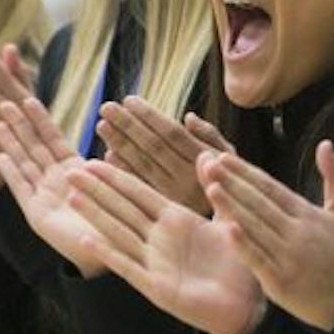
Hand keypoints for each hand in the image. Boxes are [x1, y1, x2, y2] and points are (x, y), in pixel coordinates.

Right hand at [0, 95, 106, 277]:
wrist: (110, 254)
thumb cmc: (118, 222)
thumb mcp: (117, 190)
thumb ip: (114, 170)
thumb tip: (115, 149)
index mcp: (76, 171)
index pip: (54, 139)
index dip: (41, 120)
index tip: (29, 98)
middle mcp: (56, 180)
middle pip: (34, 147)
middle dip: (20, 125)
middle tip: (4, 102)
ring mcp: (44, 196)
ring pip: (24, 163)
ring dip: (11, 144)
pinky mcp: (37, 214)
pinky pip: (22, 189)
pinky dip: (11, 173)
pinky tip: (0, 157)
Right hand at [67, 158, 264, 333]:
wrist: (246, 304)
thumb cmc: (238, 264)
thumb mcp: (229, 220)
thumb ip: (215, 190)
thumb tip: (207, 155)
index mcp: (176, 220)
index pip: (140, 193)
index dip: (117, 176)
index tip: (93, 159)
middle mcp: (160, 238)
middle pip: (122, 208)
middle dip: (97, 190)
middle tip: (70, 171)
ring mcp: (155, 262)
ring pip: (118, 232)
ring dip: (95, 214)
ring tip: (72, 196)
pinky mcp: (156, 287)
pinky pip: (127, 266)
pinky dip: (107, 252)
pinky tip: (86, 239)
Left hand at [96, 97, 231, 214]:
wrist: (231, 235)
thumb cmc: (232, 188)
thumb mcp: (231, 161)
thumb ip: (210, 137)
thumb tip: (187, 117)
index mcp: (204, 162)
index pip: (172, 133)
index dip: (149, 116)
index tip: (128, 99)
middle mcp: (188, 180)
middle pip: (152, 147)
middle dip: (128, 125)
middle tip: (106, 107)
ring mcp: (173, 198)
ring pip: (141, 166)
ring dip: (120, 145)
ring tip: (102, 126)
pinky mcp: (162, 214)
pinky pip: (138, 188)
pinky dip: (122, 171)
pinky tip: (107, 156)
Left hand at [199, 142, 333, 331]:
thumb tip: (326, 143)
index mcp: (307, 214)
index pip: (271, 187)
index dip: (246, 172)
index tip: (224, 157)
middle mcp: (296, 232)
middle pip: (259, 202)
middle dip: (232, 182)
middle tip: (208, 163)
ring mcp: (288, 256)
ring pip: (255, 226)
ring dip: (231, 206)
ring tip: (209, 187)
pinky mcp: (280, 280)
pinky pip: (258, 258)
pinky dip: (242, 244)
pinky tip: (225, 227)